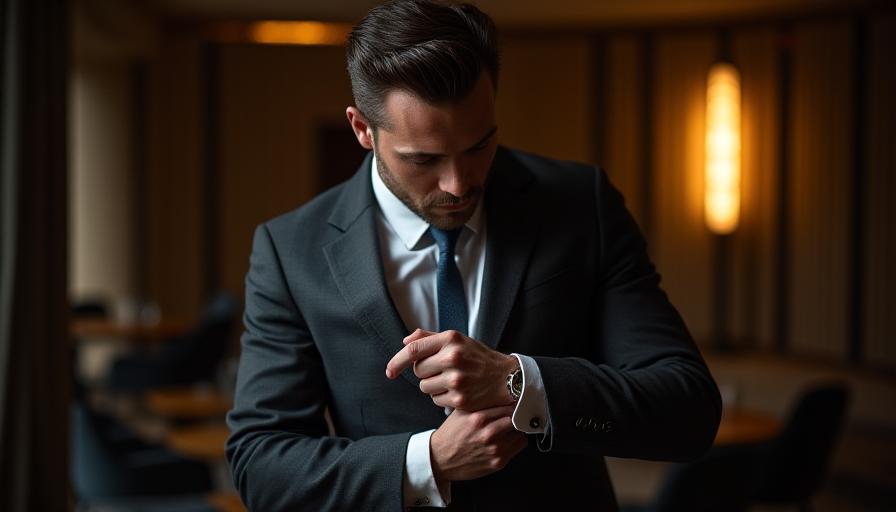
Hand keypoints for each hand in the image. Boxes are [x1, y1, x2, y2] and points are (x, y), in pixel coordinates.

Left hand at [386, 329, 517, 410]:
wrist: (507, 378)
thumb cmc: (479, 358)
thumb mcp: (458, 340)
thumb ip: (430, 338)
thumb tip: (405, 341)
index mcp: (450, 339)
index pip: (413, 350)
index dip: (397, 361)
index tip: (390, 371)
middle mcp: (452, 357)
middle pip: (417, 370)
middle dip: (424, 372)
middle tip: (441, 370)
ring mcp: (456, 379)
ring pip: (425, 387)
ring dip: (432, 386)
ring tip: (451, 380)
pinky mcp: (459, 398)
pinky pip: (435, 399)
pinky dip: (441, 397)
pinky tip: (457, 391)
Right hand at [430, 405, 527, 481]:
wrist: (440, 459)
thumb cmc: (451, 434)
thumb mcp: (461, 412)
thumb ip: (480, 402)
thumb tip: (500, 393)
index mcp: (478, 418)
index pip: (508, 405)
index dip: (511, 403)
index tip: (513, 402)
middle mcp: (488, 434)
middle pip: (516, 418)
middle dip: (515, 416)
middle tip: (512, 415)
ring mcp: (495, 449)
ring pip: (521, 433)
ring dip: (516, 429)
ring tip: (508, 428)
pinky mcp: (498, 462)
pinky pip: (519, 447)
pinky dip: (516, 441)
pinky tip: (507, 440)